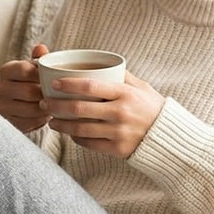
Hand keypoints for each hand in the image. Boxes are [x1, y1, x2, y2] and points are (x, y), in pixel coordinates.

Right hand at [0, 42, 52, 131]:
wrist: (20, 104)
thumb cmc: (30, 82)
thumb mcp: (34, 68)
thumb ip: (39, 59)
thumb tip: (41, 48)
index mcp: (6, 70)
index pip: (23, 70)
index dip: (40, 75)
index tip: (52, 78)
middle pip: (28, 91)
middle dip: (46, 94)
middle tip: (57, 95)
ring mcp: (1, 106)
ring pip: (30, 109)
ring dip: (45, 108)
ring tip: (54, 105)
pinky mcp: (8, 122)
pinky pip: (29, 122)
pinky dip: (40, 120)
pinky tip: (45, 115)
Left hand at [43, 70, 165, 157]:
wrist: (168, 136)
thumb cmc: (151, 107)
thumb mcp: (141, 87)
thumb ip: (120, 76)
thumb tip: (97, 64)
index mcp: (125, 93)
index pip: (89, 87)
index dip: (68, 85)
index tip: (54, 83)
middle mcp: (120, 113)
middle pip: (79, 109)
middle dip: (56, 106)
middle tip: (44, 103)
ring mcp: (117, 133)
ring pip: (80, 129)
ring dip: (61, 125)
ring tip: (51, 121)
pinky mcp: (116, 149)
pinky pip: (88, 144)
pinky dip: (75, 138)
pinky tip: (69, 133)